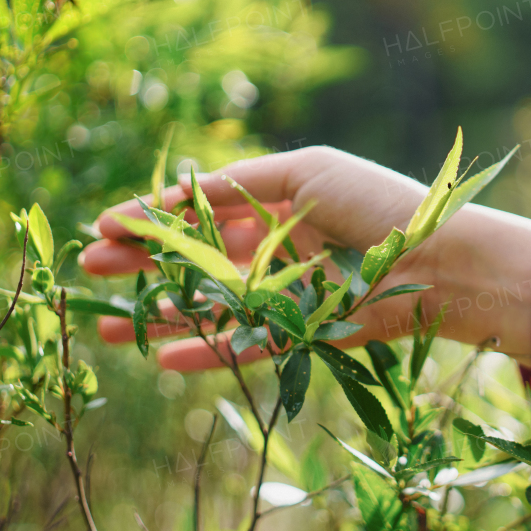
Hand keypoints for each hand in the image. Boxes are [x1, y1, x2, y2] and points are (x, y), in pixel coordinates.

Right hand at [78, 145, 530, 370]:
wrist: (441, 261)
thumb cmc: (378, 204)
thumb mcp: (306, 172)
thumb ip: (239, 184)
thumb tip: (173, 196)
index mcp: (277, 201)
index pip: (200, 210)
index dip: (153, 219)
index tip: (104, 227)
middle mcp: (276, 247)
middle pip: (194, 259)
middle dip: (142, 265)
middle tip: (90, 271)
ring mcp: (286, 293)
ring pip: (209, 307)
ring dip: (159, 316)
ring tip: (107, 326)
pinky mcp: (302, 334)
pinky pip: (243, 345)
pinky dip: (203, 352)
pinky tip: (160, 357)